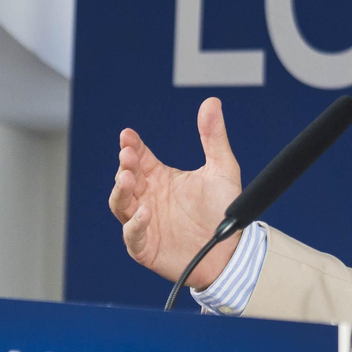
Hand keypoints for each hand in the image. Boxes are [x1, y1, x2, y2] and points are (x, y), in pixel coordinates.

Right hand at [109, 97, 242, 287]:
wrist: (231, 249)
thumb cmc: (222, 209)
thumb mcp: (222, 169)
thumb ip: (214, 137)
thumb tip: (211, 102)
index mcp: (160, 178)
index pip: (139, 157)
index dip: (131, 146)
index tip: (128, 135)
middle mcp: (148, 197)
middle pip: (126, 178)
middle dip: (125, 165)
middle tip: (128, 154)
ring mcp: (144, 222)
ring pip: (121, 204)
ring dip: (121, 191)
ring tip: (127, 177)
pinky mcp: (146, 246)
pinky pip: (133, 235)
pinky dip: (135, 225)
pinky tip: (145, 213)